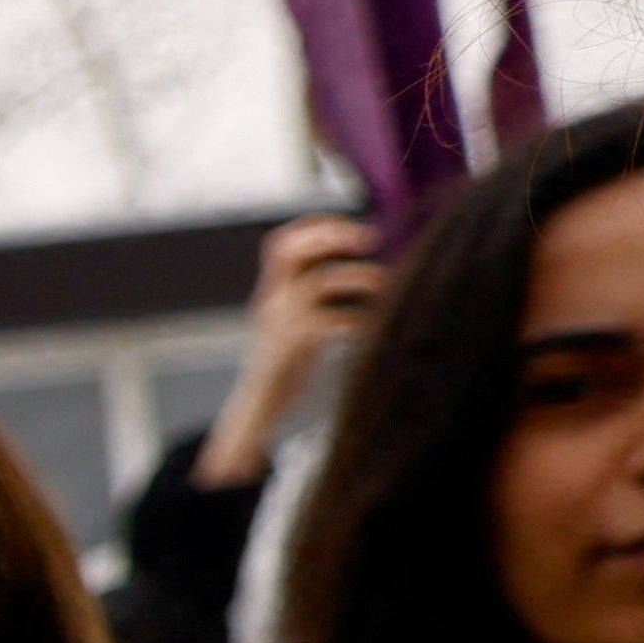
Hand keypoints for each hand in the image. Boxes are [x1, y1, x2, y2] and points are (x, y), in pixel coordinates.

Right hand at [194, 210, 393, 484]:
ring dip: (360, 278)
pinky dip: (360, 318)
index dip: (318, 227)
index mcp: (271, 294)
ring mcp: (280, 323)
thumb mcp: (292, 328)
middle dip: (333, 237)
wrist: (259, 415)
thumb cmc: (287, 372)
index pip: (283, 243)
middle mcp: (271, 302)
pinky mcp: (295, 347)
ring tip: (384, 284)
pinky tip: (374, 326)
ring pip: (320, 281)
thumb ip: (317, 301)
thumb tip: (372, 276)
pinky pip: (334, 320)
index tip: (353, 228)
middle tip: (370, 239)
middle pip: (290, 250)